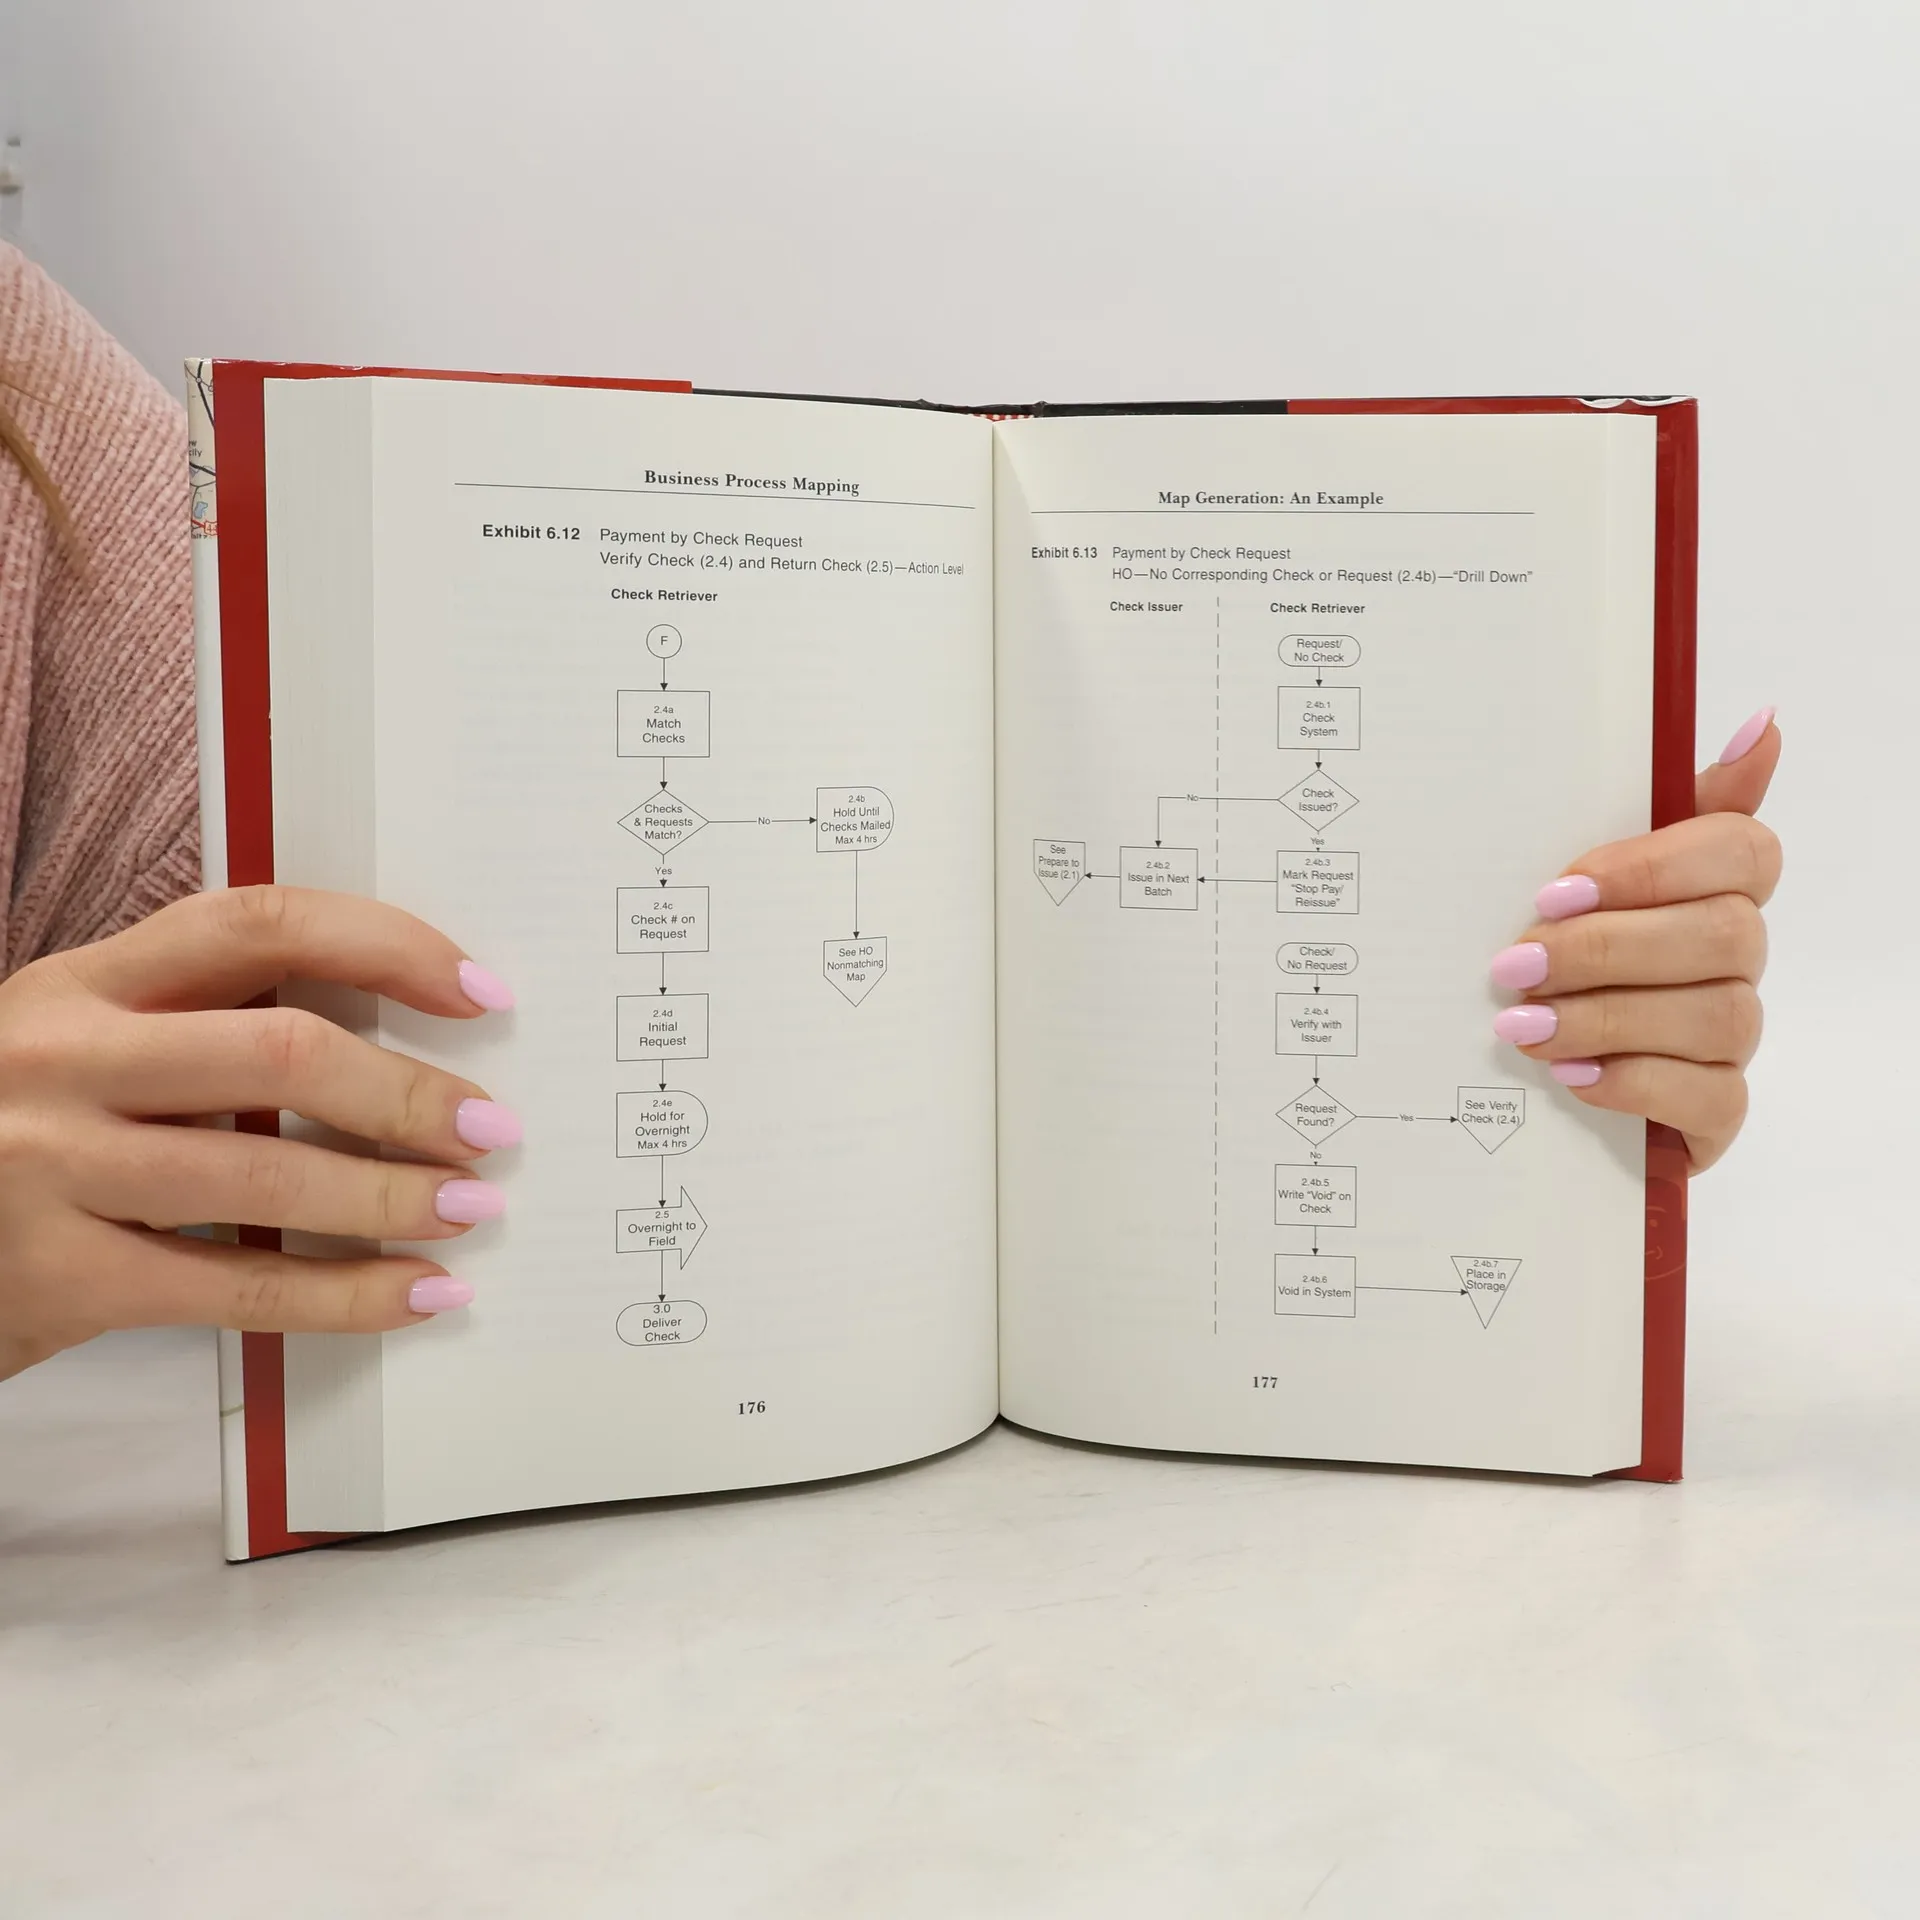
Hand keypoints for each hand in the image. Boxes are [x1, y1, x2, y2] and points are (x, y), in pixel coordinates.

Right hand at [0, 886, 519, 1381]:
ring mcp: (50, 1170)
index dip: (386, 947)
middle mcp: (62, 1060)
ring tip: (467, 1209)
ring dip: (394, 1198)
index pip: (259, 925)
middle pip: (281, 1053)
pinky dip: (347, 1294)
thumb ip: (200, 1026)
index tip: (479, 990)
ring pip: (270, 1181)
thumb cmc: (15, 1133)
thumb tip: (391, 1041)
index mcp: (84, 983)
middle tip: (491, 1129)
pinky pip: (239, 1289)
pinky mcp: (59, 1279)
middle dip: (408, 1094)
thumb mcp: (81, 1047)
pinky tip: (416, 1292)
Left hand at [1489, 707, 1781, 1172]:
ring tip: (1522, 1027)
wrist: (1533, 1064)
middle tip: (1515, 967)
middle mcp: (1736, 954)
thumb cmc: (1561, 948)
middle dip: (1606, 951)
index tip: (1556, 889)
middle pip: (1723, 936)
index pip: (1740, 849)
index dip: (1651, 868)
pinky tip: (1573, 1076)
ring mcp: (1732, 1033)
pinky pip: (1712, 1097)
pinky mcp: (1716, 1106)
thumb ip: (1658, 801)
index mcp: (1712, 884)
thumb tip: (1761, 725)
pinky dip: (1637, 1084)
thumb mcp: (1582, 871)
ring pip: (1717, 1016)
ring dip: (1607, 1019)